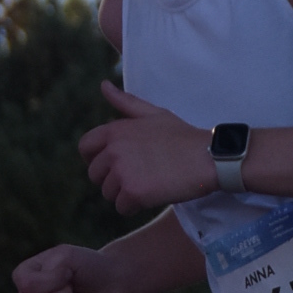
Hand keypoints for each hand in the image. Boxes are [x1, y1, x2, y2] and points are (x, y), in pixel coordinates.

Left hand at [78, 87, 212, 216]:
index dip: (96, 159)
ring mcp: (122, 171)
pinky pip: (122, 208)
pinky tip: (154, 195)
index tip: (114, 165)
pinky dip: (136, 207)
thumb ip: (125, 102)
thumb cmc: (182, 136)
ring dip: (126, 194)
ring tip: (150, 184)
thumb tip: (103, 85)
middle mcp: (114, 150)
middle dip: (113, 180)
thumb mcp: (153, 113)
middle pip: (95, 175)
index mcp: (115, 130)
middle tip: (140, 176)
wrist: (208, 157)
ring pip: (108, 194)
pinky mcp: (133, 192)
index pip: (84, 147)